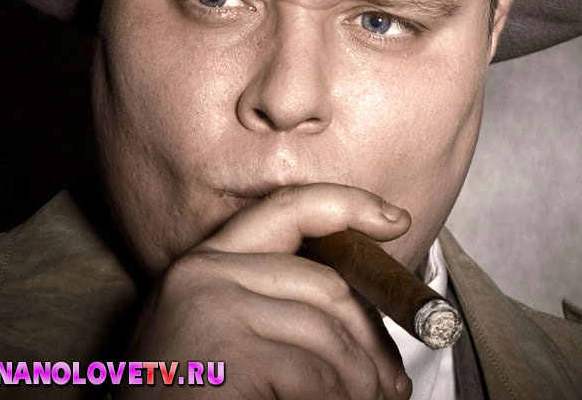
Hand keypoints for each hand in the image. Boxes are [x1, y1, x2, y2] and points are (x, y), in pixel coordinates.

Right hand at [117, 183, 412, 398]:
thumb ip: (279, 306)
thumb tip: (362, 309)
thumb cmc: (193, 396)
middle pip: (324, 283)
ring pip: (327, 333)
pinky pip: (315, 373)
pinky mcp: (227, 348)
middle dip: (369, 336)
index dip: (346, 204)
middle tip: (389, 382)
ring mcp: (212, 304)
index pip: (287, 208)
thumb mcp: (231, 335)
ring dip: (360, 380)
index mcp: (206, 262)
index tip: (392, 219)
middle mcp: (205, 271)